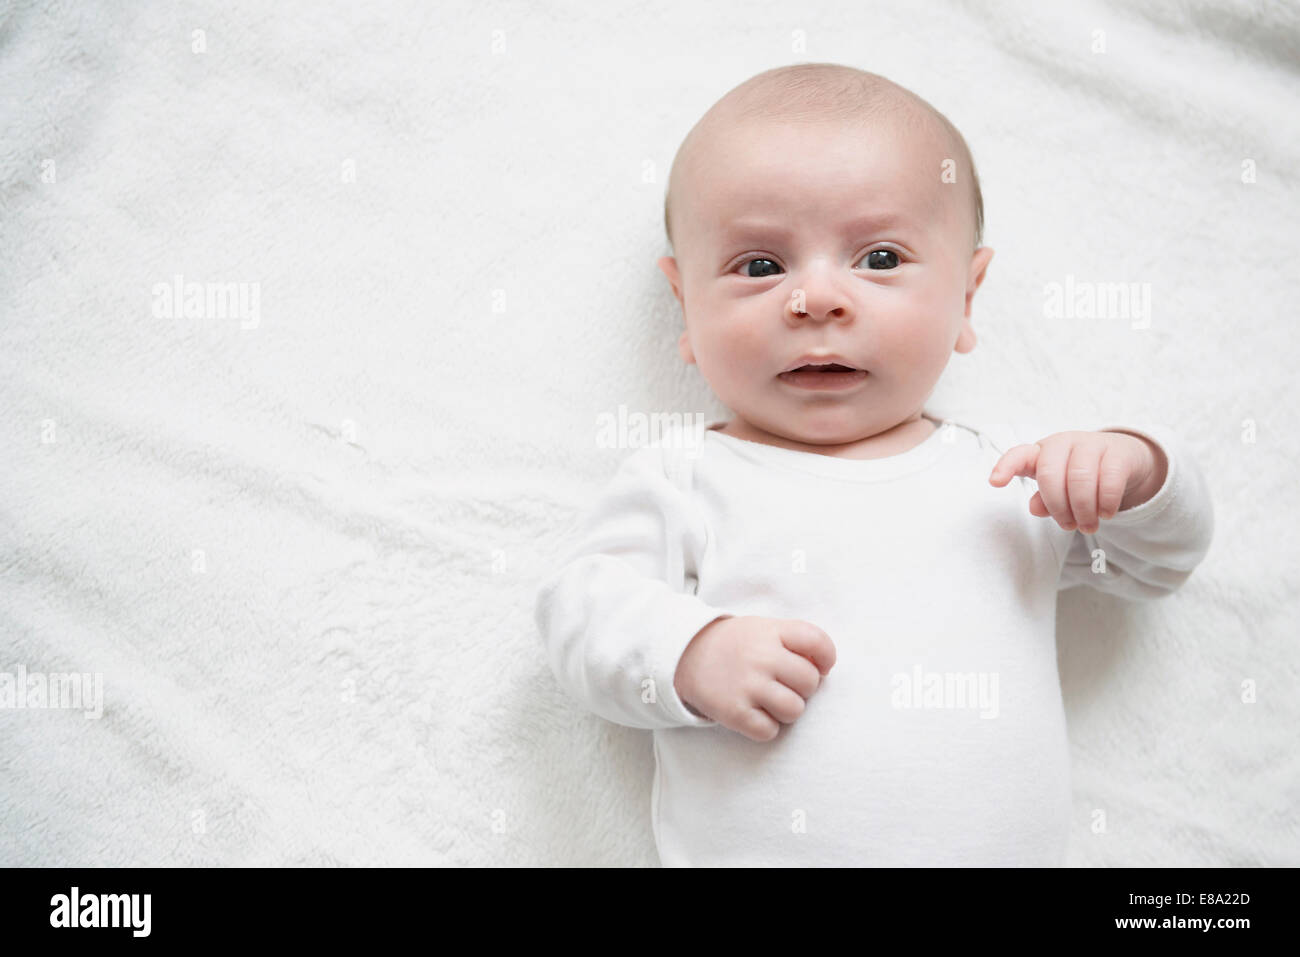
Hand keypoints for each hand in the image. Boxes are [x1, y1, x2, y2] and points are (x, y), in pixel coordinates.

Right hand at [673, 615, 835, 742]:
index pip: (818, 642)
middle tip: (782, 684)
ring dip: (786, 710)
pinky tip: (753, 712)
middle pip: (810, 682)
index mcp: (772, 631)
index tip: (819, 666)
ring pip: (794, 710)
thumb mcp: (764, 629)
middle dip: (802, 688)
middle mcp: (761, 657)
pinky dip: (765, 727)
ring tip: (768, 700)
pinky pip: (770, 731)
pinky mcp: (734, 712)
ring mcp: (747, 685)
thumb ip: (796, 641)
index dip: (826, 659)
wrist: (686, 656)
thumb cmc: (737, 646)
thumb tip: (825, 670)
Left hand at [987, 430, 1165, 533]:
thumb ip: (1044, 499)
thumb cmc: (1080, 475)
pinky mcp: (1117, 452)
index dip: (1005, 467)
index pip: (1019, 455)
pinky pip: (1109, 480)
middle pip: (1050, 476)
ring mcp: (1091, 444)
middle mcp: (1063, 443)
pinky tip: (1106, 513)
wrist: (1123, 459)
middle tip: (1069, 527)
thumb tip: (1035, 509)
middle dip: (1058, 508)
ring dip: (1083, 510)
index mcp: (1042, 452)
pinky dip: (1105, 502)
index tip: (995, 482)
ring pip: (1080, 479)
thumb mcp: (1058, 487)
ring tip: (1088, 526)